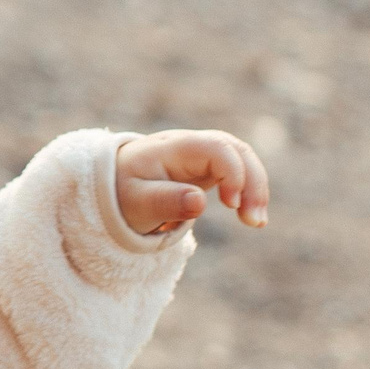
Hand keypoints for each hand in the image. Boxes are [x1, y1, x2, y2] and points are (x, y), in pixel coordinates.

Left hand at [115, 129, 270, 235]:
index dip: (233, 172)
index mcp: (174, 147)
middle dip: (253, 183)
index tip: (231, 205)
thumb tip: (199, 202)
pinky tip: (252, 218)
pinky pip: (239, 172)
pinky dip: (249, 193)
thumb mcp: (137, 202)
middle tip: (254, 221)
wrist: (113, 184)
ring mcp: (203, 154)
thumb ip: (165, 201)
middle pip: (237, 150)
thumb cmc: (122, 191)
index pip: (217, 148)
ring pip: (243, 160)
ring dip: (256, 189)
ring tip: (256, 223)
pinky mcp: (209, 168)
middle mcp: (193, 145)